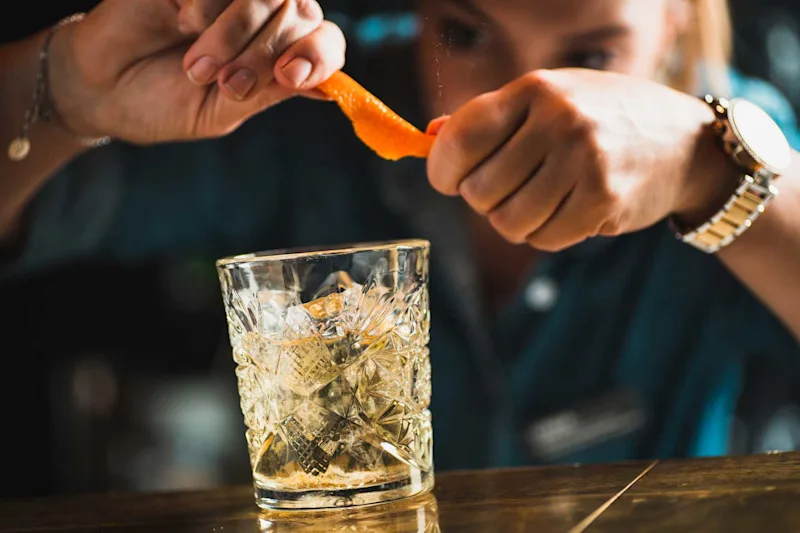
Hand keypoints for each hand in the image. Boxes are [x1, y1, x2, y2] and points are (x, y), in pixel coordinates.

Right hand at [48, 0, 344, 143]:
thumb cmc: (165, 103)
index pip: (325, 41)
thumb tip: (329, 89)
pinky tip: (181, 23)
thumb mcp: (223, 110)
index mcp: (279, 53)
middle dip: (264, 55)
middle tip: (228, 85)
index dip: (318, 54)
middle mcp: (263, 17)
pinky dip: (205, 7)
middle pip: (299, 13)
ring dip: (235, 34)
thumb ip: (271, 93)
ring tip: (198, 67)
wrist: (102, 88)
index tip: (290, 76)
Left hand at [427, 69, 735, 250]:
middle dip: (485, 201)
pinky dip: (546, 235)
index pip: (460, 138)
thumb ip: (492, 118)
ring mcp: (583, 159)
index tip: (449, 181)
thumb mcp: (550, 100)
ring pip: (507, 223)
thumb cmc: (603, 120)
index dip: (442, 171)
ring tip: (541, 203)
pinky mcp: (603, 199)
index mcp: (535, 89)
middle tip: (511, 191)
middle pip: (478, 190)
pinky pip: (543, 239)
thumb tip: (431, 136)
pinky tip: (568, 213)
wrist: (685, 143)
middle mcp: (558, 119)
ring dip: (516, 223)